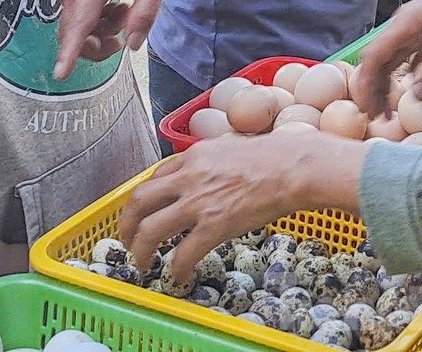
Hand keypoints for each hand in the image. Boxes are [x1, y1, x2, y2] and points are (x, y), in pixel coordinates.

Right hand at [55, 0, 166, 78]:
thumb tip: (130, 44)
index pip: (80, 23)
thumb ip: (145, 14)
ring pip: (75, 26)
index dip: (70, 51)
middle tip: (122, 36)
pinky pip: (76, 15)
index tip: (61, 73)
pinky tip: (113, 6)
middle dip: (97, 46)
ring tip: (124, 12)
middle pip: (74, 32)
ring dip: (99, 31)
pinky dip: (93, 20)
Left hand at [119, 130, 365, 275]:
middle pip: (139, 202)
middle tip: (128, 240)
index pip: (154, 178)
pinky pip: (184, 253)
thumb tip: (211, 165)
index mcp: (192, 157)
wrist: (294, 167)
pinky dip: (177, 268)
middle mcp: (188, 177)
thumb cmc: (275, 155)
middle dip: (127, 224)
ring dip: (141, 249)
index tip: (144, 212)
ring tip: (143, 261)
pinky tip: (179, 275)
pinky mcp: (214, 226)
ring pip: (151, 229)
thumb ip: (213, 158)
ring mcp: (199, 202)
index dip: (144, 199)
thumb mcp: (232, 145)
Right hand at [352, 0, 421, 117]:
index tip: (370, 108)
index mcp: (404, 25)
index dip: (367, 84)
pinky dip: (401, 77)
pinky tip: (410, 93)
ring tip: (389, 110)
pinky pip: (404, 58)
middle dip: (373, 88)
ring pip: (388, 60)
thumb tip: (415, 96)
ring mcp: (411, 30)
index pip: (373, 56)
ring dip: (385, 84)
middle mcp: (401, 26)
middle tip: (378, 117)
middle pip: (376, 60)